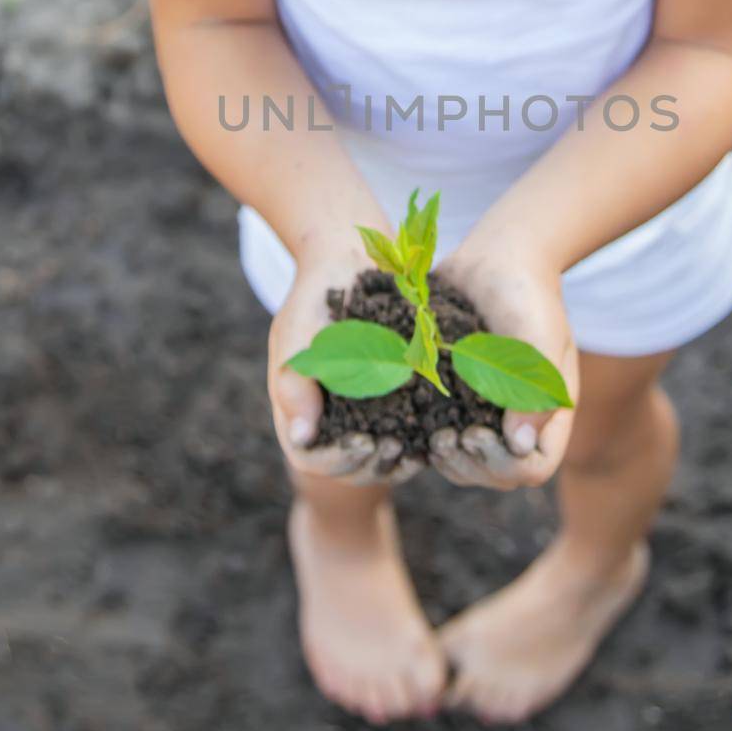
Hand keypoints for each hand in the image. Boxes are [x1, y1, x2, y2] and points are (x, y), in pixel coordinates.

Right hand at [267, 244, 423, 486]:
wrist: (346, 263)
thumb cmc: (314, 297)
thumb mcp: (297, 335)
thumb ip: (294, 383)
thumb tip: (302, 437)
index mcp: (300, 407)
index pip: (312, 457)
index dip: (338, 458)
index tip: (365, 443)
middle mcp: (329, 417)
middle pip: (348, 467)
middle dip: (373, 465)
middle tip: (399, 450)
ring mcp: (359, 410)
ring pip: (377, 458)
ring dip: (397, 461)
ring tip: (420, 449)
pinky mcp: (390, 397)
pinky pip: (402, 432)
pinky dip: (417, 440)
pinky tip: (437, 433)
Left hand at [428, 235, 577, 490]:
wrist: (499, 259)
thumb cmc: (527, 294)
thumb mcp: (539, 337)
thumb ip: (535, 390)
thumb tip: (518, 447)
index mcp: (547, 410)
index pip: (533, 467)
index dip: (503, 465)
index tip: (474, 433)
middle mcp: (518, 417)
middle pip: (497, 475)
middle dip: (470, 466)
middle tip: (444, 439)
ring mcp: (486, 409)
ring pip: (467, 462)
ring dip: (447, 459)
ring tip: (431, 436)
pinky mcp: (456, 393)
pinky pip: (442, 432)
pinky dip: (428, 435)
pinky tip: (411, 420)